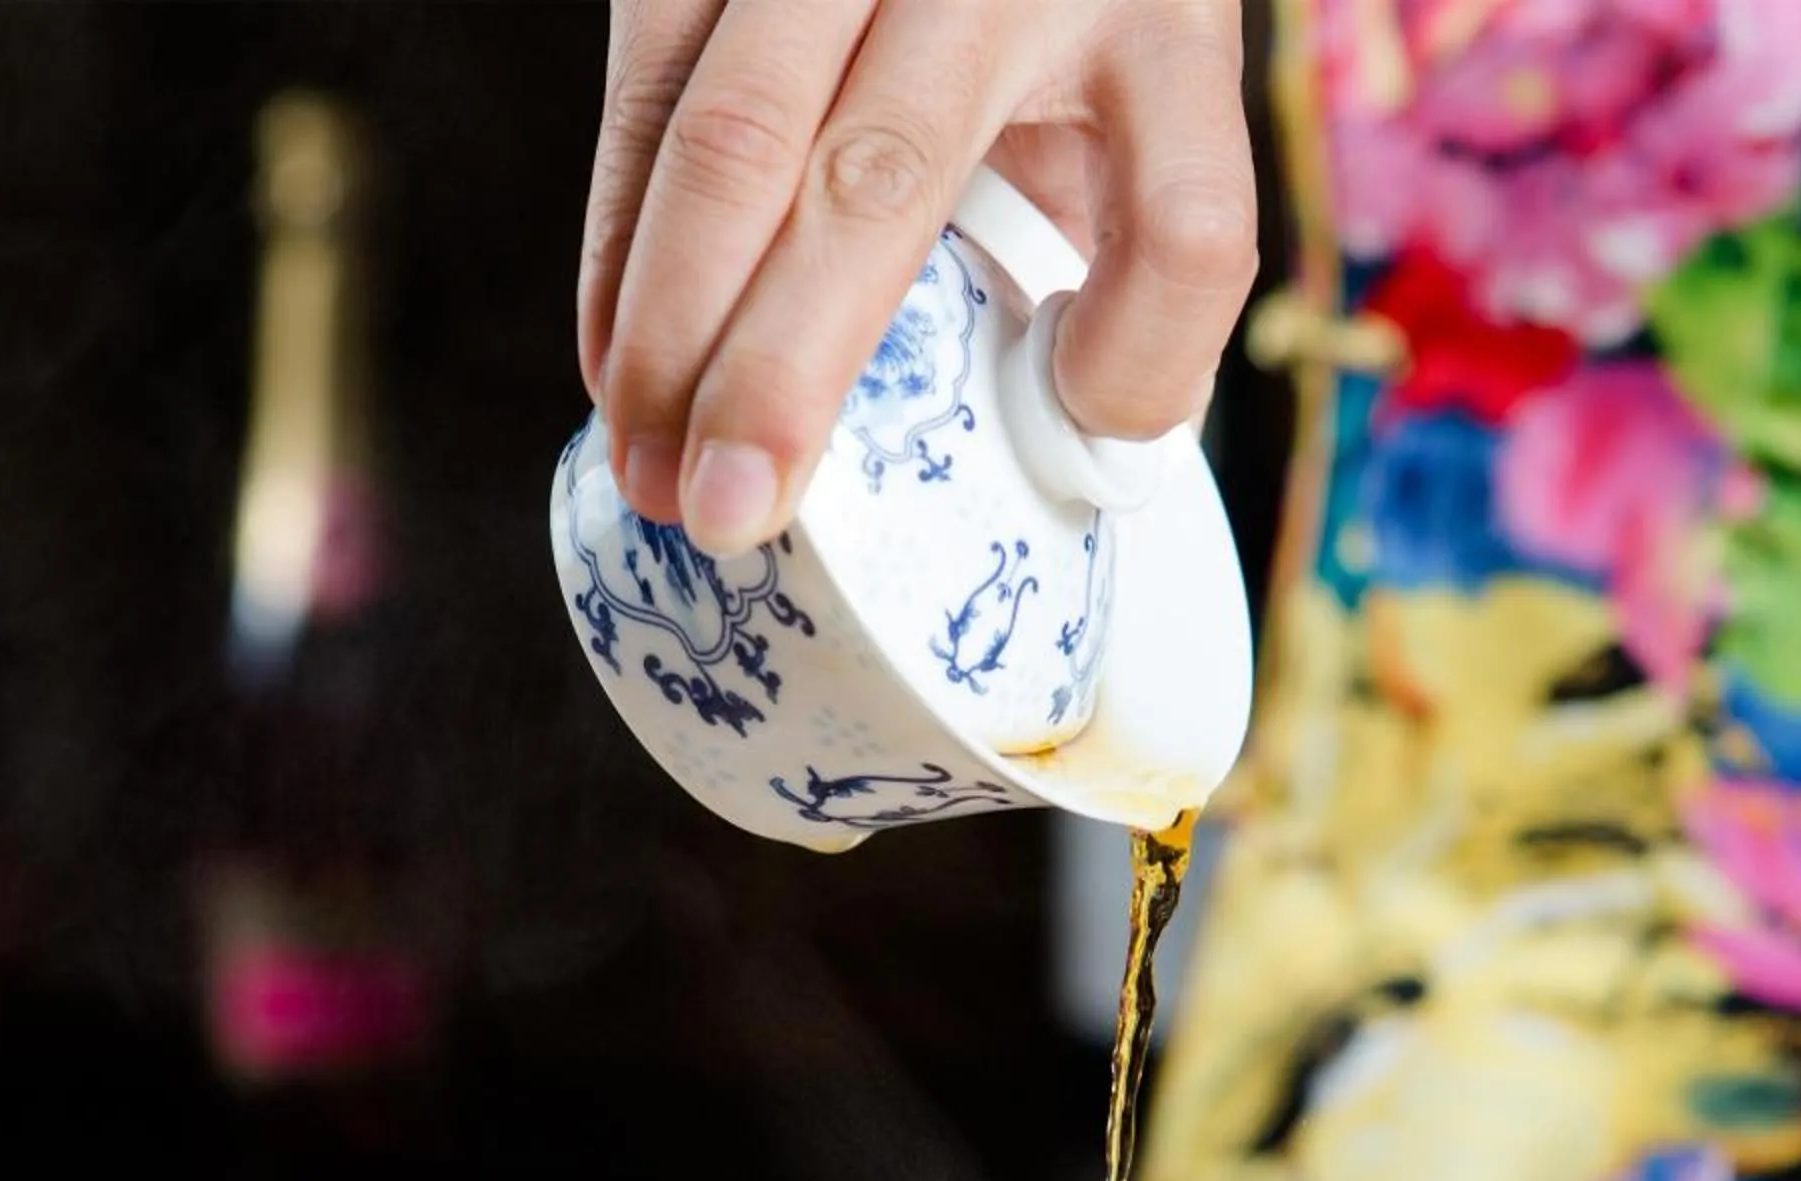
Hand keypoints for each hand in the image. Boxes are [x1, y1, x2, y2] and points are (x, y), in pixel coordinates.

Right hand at [578, 0, 1256, 552]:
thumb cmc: (1064, 38)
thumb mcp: (1140, 126)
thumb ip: (1132, 276)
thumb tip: (1059, 454)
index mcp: (1160, 36)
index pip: (1182, 224)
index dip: (1131, 355)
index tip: (1070, 422)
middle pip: (886, 177)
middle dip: (783, 368)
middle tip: (725, 512)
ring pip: (734, 135)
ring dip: (669, 326)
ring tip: (650, 467)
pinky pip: (648, 93)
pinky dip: (619, 250)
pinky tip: (618, 366)